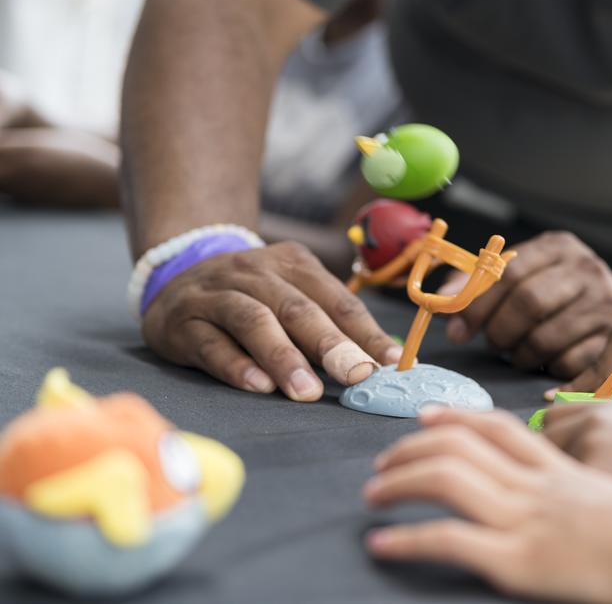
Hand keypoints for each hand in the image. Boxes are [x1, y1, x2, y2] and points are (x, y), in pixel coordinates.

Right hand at [141, 241, 401, 399]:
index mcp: (294, 263)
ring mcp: (216, 294)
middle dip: (331, 344)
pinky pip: (211, 344)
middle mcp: (255, 272)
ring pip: (254, 322)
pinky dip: (236, 366)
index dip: (367, 332)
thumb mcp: (291, 293)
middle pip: (298, 308)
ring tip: (308, 392)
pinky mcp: (182, 321)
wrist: (173, 273)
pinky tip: (259, 387)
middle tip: (356, 375)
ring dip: (284, 358)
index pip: (337, 299)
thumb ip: (329, 323)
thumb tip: (378, 362)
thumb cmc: (252, 295)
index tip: (392, 364)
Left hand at [364, 407, 611, 603]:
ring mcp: (525, 519)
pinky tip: (382, 544)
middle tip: (383, 464)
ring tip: (372, 496)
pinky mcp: (518, 560)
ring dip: (399, 484)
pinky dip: (409, 539)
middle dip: (412, 448)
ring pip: (446, 478)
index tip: (424, 417)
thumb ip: (586, 476)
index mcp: (560, 464)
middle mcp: (536, 483)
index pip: (497, 426)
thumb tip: (568, 479)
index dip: (454, 417)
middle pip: (461, 443)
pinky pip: (451, 539)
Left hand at [441, 231, 611, 377]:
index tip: (457, 330)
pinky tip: (546, 359)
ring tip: (517, 352)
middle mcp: (587, 268)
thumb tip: (442, 297)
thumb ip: (484, 282)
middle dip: (499, 331)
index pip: (509, 271)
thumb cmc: (562, 293)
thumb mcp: (529, 274)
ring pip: (544, 338)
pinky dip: (547, 367)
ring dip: (519, 355)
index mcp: (559, 246)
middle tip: (492, 344)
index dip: (477, 304)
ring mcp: (605, 303)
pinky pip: (566, 362)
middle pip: (527, 302)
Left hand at [541, 397, 611, 492]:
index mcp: (606, 408)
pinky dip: (568, 501)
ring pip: (548, 465)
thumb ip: (595, 425)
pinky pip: (559, 488)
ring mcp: (591, 447)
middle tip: (573, 486)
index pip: (552, 417)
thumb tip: (548, 432)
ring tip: (589, 498)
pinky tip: (590, 511)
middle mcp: (596, 421)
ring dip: (557, 481)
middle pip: (545, 437)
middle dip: (551, 460)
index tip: (566, 461)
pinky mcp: (590, 475)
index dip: (555, 441)